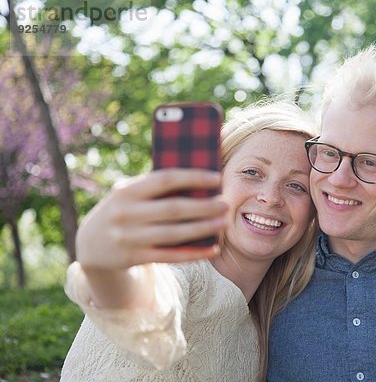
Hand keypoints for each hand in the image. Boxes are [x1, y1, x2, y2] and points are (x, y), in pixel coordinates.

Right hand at [76, 168, 227, 270]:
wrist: (89, 245)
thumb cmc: (123, 211)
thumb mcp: (128, 194)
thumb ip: (155, 188)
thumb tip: (199, 180)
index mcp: (125, 191)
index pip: (165, 179)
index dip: (193, 178)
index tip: (217, 178)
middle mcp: (125, 214)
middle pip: (174, 209)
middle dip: (204, 207)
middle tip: (226, 204)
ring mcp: (128, 238)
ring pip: (174, 234)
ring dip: (203, 229)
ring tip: (223, 222)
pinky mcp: (134, 258)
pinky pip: (171, 256)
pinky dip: (194, 253)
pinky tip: (213, 249)